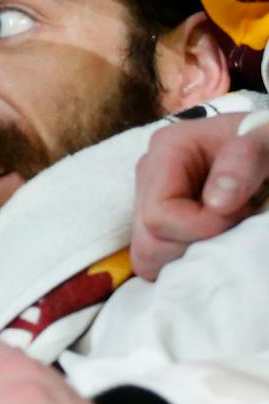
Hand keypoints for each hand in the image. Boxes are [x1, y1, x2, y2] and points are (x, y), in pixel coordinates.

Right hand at [132, 111, 268, 280]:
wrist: (263, 145)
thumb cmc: (264, 141)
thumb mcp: (264, 142)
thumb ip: (244, 161)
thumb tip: (215, 204)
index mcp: (166, 149)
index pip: (158, 215)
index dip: (201, 228)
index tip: (239, 215)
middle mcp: (148, 175)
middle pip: (147, 242)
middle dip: (194, 247)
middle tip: (233, 228)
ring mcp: (148, 199)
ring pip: (148, 256)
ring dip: (190, 257)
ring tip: (224, 234)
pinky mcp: (159, 220)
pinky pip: (157, 258)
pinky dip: (185, 262)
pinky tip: (213, 244)